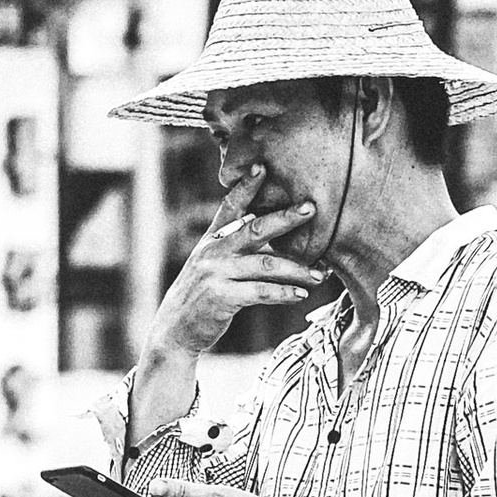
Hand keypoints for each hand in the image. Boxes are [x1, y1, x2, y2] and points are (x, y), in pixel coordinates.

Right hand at [143, 200, 325, 365]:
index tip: (262, 167)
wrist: (176, 329)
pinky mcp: (222, 297)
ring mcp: (216, 274)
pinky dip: (283, 293)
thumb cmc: (202, 295)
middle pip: (255, 229)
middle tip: (311, 209)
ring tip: (320, 275)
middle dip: (285, 218)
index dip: (246, 187)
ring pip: (265, 264)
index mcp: (212, 239)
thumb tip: (268, 227)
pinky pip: (260, 292)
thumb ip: (234, 245)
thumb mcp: (210, 263)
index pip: (231, 206)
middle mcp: (213, 252)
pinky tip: (300, 294)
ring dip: (296, 269)